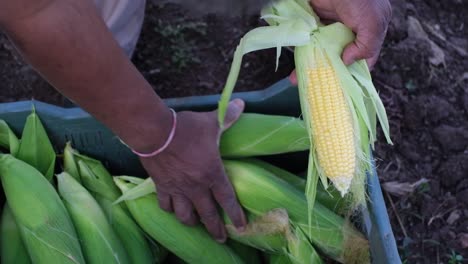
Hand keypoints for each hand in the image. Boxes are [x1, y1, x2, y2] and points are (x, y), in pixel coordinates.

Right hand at [139, 99, 246, 241]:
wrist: (155, 132)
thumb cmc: (187, 128)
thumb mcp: (211, 122)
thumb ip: (228, 116)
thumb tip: (242, 104)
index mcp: (212, 174)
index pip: (227, 199)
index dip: (236, 215)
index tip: (241, 227)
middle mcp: (196, 187)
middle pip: (208, 215)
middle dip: (216, 229)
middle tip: (221, 238)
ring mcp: (177, 189)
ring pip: (185, 215)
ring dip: (192, 222)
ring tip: (196, 224)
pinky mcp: (161, 187)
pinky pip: (165, 205)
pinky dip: (169, 209)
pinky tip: (172, 209)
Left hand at [289, 0, 391, 83]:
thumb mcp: (373, 22)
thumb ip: (366, 46)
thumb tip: (347, 62)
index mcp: (368, 35)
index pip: (362, 62)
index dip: (351, 75)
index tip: (338, 89)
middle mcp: (349, 34)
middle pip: (337, 59)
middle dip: (325, 74)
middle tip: (312, 87)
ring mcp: (330, 28)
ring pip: (320, 52)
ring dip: (309, 65)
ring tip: (296, 80)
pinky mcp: (314, 22)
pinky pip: (306, 41)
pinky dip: (300, 51)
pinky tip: (293, 65)